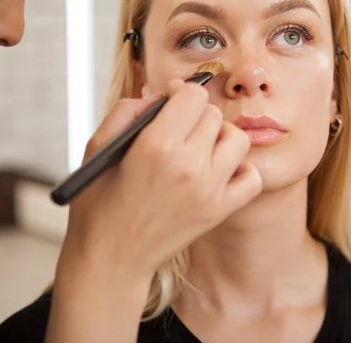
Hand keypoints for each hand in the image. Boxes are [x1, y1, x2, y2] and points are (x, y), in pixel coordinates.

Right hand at [60, 79, 262, 282]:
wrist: (112, 259)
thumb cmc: (99, 203)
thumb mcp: (98, 147)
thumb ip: (127, 111)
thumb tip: (158, 96)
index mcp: (156, 145)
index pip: (193, 96)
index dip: (181, 92)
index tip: (172, 101)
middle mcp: (189, 165)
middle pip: (214, 115)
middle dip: (196, 115)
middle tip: (179, 129)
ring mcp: (209, 190)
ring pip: (237, 139)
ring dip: (220, 137)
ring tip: (200, 148)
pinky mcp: (220, 210)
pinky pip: (252, 177)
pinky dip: (241, 170)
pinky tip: (219, 172)